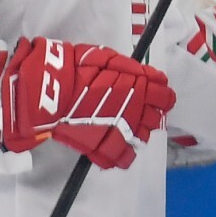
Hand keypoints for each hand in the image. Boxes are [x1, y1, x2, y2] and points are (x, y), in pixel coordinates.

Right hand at [0, 37, 176, 169]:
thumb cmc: (76, 68)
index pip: (165, 96)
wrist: (50, 87)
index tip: (152, 96)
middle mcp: (136, 110)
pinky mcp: (105, 146)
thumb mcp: (106, 58)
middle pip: (156, 119)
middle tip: (135, 112)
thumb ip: (130, 69)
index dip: (160, 97)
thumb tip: (153, 78)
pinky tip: (118, 148)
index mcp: (139, 88)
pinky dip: (123, 154)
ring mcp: (121, 130)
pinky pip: (124, 157)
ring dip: (137, 132)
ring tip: (123, 127)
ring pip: (143, 137)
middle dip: (149, 115)